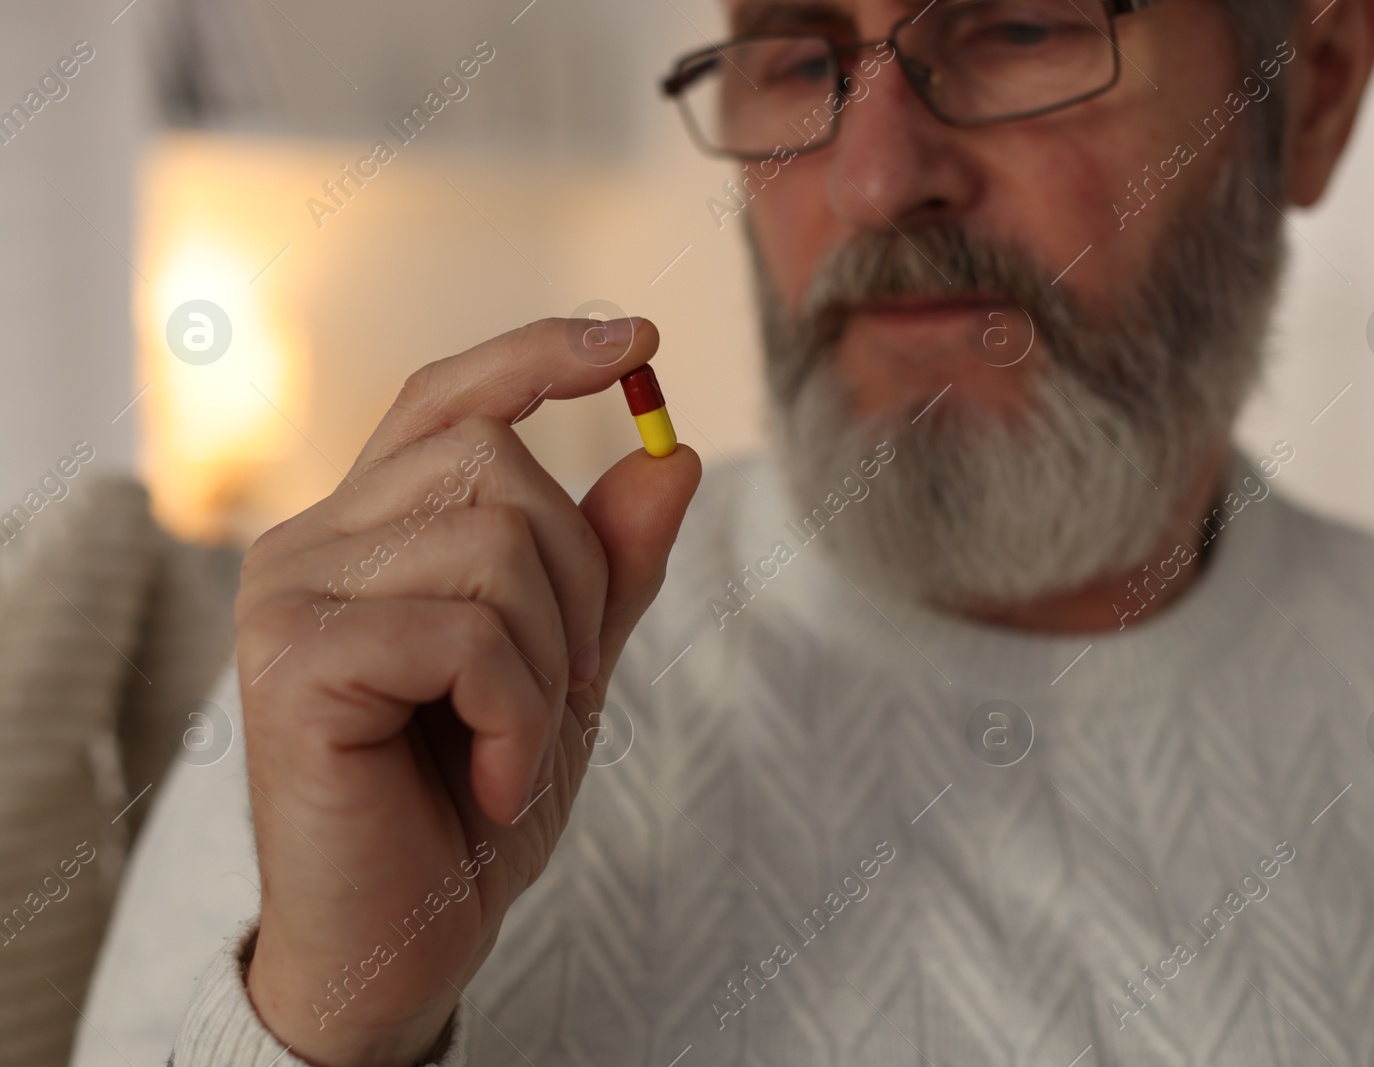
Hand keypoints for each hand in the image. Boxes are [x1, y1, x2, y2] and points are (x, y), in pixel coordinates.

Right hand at [235, 318, 699, 1066]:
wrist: (401, 942)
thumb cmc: (472, 801)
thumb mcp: (567, 668)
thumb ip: (610, 566)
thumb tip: (673, 456)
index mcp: (371, 529)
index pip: (446, 397)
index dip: (537, 353)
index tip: (641, 340)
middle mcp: (312, 541)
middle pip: (494, 461)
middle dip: (575, 579)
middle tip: (557, 690)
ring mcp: (289, 594)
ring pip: (493, 545)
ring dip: (548, 663)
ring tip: (512, 747)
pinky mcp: (290, 662)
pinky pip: (464, 634)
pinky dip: (516, 716)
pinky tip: (492, 781)